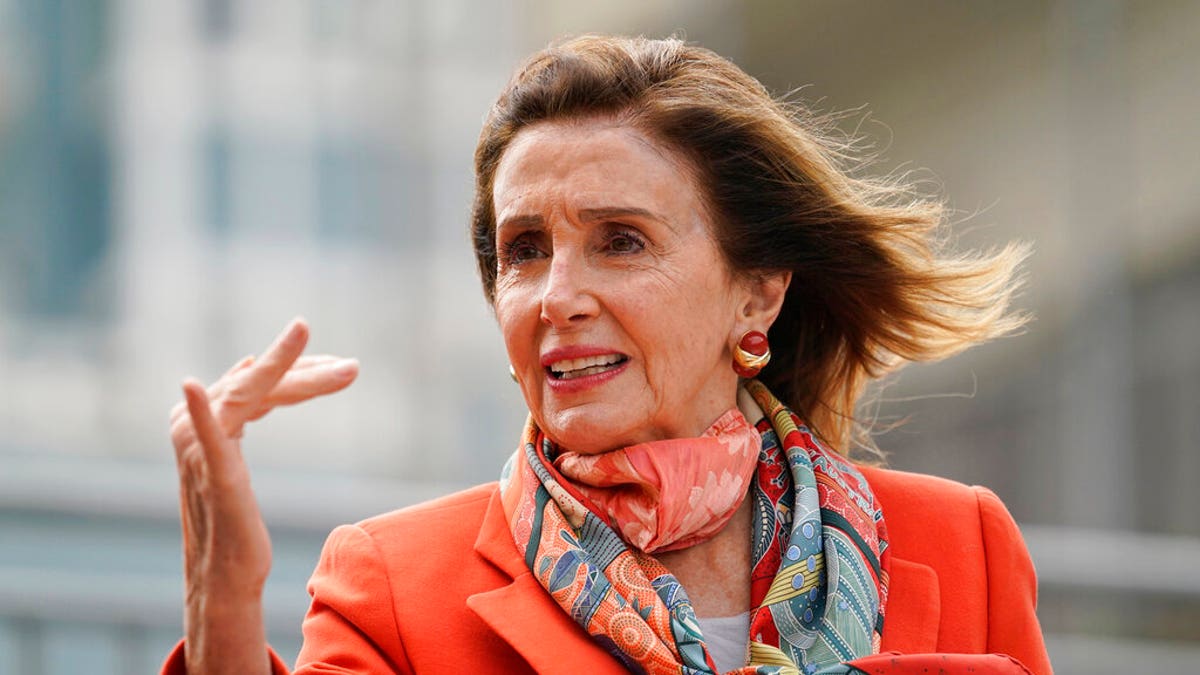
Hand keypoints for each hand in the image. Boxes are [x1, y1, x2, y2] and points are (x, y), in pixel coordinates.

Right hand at [169, 318, 357, 672]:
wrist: (224, 578)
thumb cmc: (236, 522)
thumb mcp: (239, 456)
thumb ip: (245, 412)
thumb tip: (249, 363)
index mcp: (203, 423)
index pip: (256, 383)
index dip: (298, 369)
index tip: (341, 366)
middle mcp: (191, 428)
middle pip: (257, 384)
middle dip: (305, 368)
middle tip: (353, 366)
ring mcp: (198, 451)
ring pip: (248, 394)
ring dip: (287, 369)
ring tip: (331, 360)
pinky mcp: (213, 476)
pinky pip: (208, 438)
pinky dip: (201, 410)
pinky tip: (192, 387)